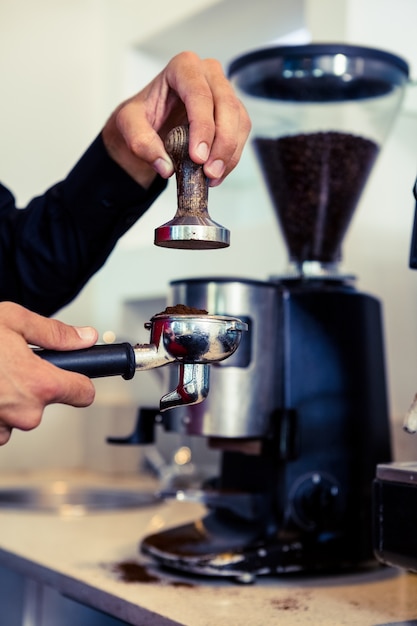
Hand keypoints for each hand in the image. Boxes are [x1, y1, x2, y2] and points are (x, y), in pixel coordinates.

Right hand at [0, 302, 97, 444]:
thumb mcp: (13, 320)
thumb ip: (55, 333)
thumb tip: (84, 337)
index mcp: (40, 384)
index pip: (84, 394)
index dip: (81, 382)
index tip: (76, 377)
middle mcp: (24, 412)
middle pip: (46, 402)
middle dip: (33, 385)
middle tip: (10, 364)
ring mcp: (1, 427)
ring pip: (18, 414)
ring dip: (9, 398)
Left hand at [102, 50, 250, 188]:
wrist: (152, 124)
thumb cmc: (143, 116)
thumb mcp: (128, 125)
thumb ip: (140, 142)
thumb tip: (165, 167)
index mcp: (182, 67)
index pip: (199, 94)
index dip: (202, 127)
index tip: (197, 157)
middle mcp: (208, 73)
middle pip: (226, 106)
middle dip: (221, 143)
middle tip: (209, 172)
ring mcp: (224, 91)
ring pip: (238, 121)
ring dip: (229, 153)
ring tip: (212, 177)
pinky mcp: (233, 112)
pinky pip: (241, 134)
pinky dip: (231, 157)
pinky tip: (216, 174)